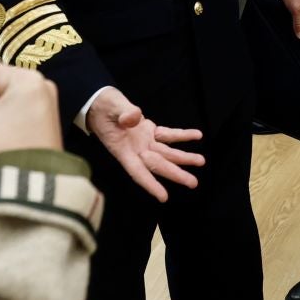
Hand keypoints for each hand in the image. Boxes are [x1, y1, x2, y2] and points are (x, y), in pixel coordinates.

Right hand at [85, 86, 205, 202]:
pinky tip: (197, 136)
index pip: (137, 171)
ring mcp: (143, 141)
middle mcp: (135, 149)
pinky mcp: (149, 131)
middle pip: (157, 165)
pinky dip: (182, 136)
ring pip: (166, 153)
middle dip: (175, 174)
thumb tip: (135, 117)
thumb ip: (123, 112)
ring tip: (200, 162)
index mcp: (122, 149)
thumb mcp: (110, 107)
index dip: (150, 184)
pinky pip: (168, 135)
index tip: (163, 196)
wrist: (100, 102)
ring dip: (183, 158)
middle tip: (193, 183)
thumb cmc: (102, 107)